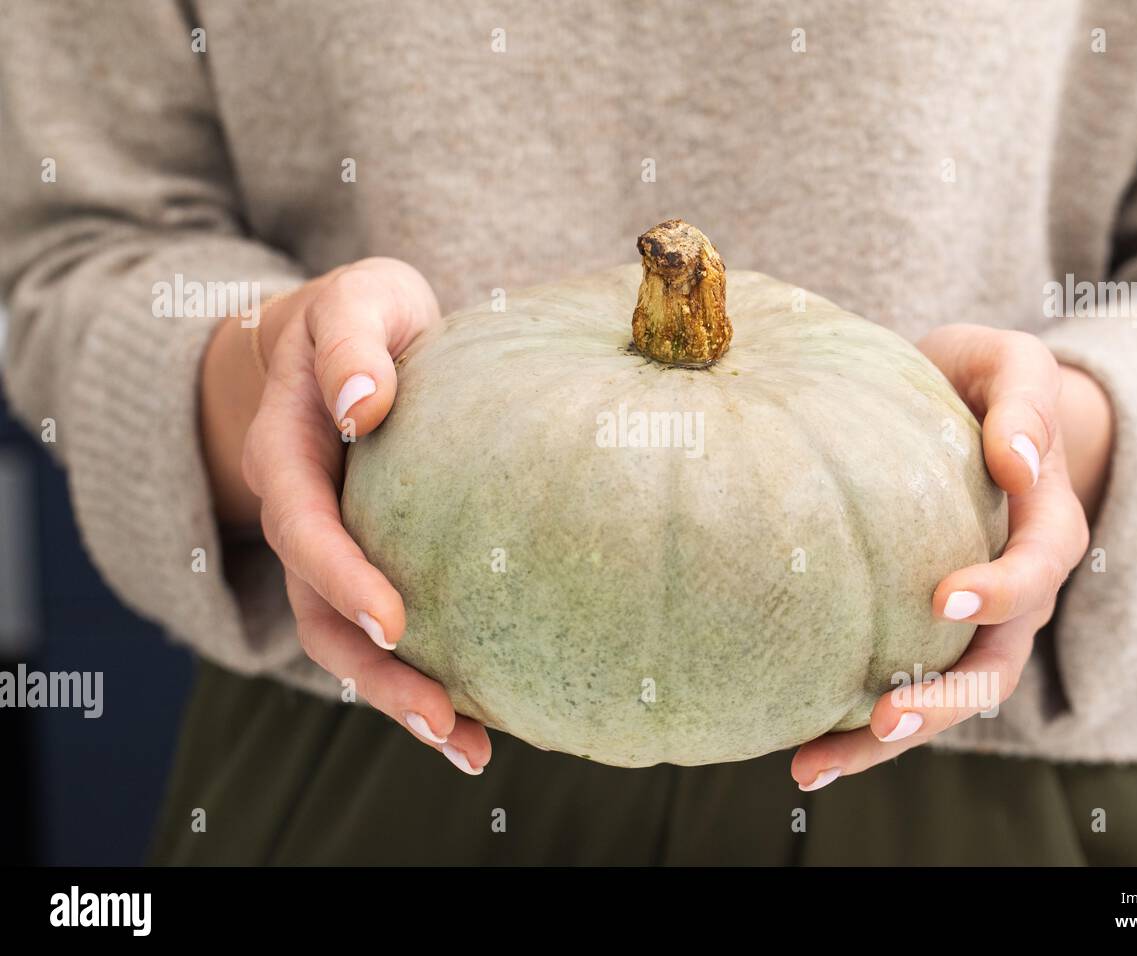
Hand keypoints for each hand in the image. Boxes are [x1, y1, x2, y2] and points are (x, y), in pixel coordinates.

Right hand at [200, 257, 489, 775]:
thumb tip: (363, 406)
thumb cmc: (360, 316)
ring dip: (402, 697)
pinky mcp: (375, 561)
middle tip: (442, 721)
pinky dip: (430, 674)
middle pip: (319, 612)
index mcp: (289, 453)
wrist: (349, 337)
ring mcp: (336, 546)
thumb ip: (349, 346)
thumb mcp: (355, 302)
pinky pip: (390, 626)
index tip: (394, 620)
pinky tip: (485, 718)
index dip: (341, 576)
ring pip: (348, 639)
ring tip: (470, 748)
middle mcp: (305, 513)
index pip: (305, 525)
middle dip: (376, 674)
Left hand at [791, 325, 1111, 789]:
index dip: (1002, 589)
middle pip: (993, 668)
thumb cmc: (988, 380)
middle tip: (884, 721)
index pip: (1038, 568)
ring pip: (941, 698)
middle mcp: (1016, 592)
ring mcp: (971, 621)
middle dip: (942, 703)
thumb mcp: (1012, 362)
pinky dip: (853, 725)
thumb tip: (1016, 461)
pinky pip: (899, 685)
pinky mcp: (923, 631)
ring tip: (811, 768)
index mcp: (1044, 526)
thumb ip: (1023, 399)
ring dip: (883, 740)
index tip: (946, 595)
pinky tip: (796, 750)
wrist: (972, 407)